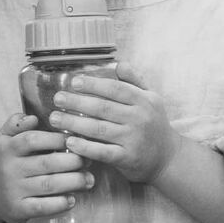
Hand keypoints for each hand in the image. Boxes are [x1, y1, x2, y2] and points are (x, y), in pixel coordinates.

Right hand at [0, 112, 93, 222]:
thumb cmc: (5, 163)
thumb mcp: (3, 140)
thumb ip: (16, 124)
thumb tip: (33, 118)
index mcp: (6, 148)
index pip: (33, 140)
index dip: (57, 139)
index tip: (75, 141)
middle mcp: (8, 169)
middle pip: (47, 163)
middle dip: (73, 161)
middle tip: (89, 161)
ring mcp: (12, 190)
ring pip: (49, 185)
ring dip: (74, 182)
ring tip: (89, 180)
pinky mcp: (17, 209)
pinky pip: (43, 207)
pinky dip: (60, 203)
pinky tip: (72, 199)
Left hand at [47, 62, 178, 183]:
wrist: (168, 158)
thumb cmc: (154, 125)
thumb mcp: (151, 100)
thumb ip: (135, 81)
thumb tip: (119, 64)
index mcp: (144, 101)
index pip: (115, 89)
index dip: (93, 85)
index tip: (73, 82)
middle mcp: (140, 118)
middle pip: (103, 108)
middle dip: (77, 102)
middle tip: (58, 98)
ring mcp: (134, 139)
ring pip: (99, 129)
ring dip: (74, 123)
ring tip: (55, 119)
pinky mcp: (128, 158)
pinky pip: (103, 152)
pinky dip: (85, 147)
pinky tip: (70, 142)